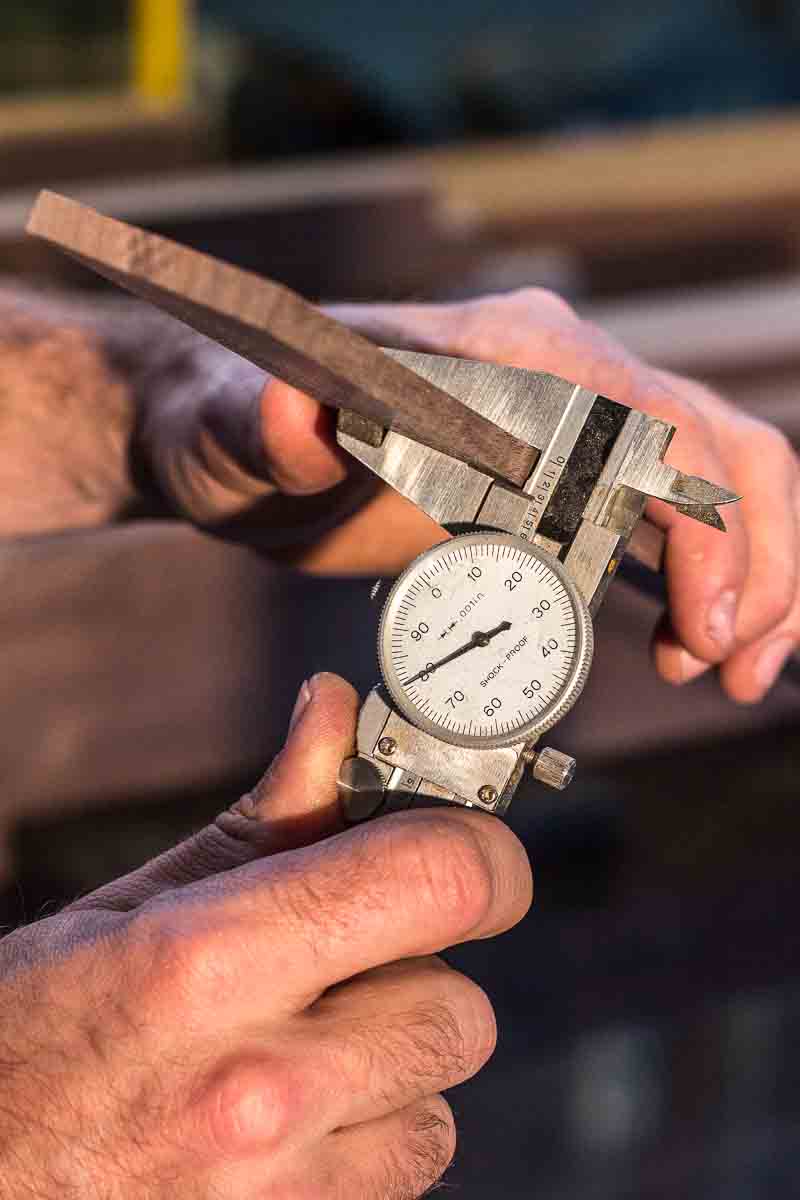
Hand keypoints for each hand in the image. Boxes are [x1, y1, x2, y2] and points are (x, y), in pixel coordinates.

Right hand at [0, 674, 531, 1198]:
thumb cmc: (30, 1039)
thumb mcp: (135, 907)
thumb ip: (264, 815)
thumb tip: (333, 711)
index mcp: (210, 961)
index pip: (437, 882)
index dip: (481, 856)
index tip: (474, 854)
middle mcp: (257, 1086)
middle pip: (459, 1005)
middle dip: (417, 973)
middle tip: (342, 965)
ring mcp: (278, 1191)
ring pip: (441, 1101)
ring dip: (395, 1066)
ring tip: (302, 1050)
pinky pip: (406, 1173)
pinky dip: (371, 1139)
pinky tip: (294, 1119)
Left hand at [155, 288, 794, 704]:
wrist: (239, 435)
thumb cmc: (238, 425)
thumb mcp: (237, 430)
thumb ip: (268, 425)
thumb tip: (297, 417)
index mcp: (503, 353)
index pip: (648, 422)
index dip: (702, 524)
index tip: (696, 629)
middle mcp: (560, 369)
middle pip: (718, 443)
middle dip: (753, 559)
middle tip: (727, 665)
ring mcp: (574, 415)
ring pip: (724, 471)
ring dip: (754, 570)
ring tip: (729, 670)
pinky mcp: (566, 469)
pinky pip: (681, 506)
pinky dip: (717, 571)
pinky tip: (704, 643)